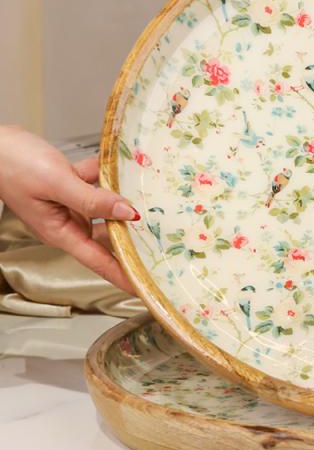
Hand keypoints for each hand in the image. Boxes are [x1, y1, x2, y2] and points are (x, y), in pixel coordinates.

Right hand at [0, 125, 137, 291]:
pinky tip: (115, 163)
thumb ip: (92, 199)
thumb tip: (127, 213)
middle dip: (132, 236)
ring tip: (149, 197)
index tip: (145, 286)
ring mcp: (68, 202)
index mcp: (60, 231)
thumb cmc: (13, 166)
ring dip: (120, 197)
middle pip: (107, 235)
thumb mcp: (57, 184)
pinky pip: (95, 181)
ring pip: (104, 204)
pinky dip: (104, 173)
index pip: (99, 261)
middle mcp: (66, 221)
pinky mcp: (69, 184)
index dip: (123, 274)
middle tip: (163, 242)